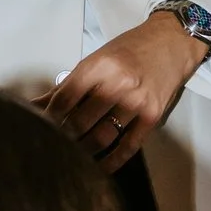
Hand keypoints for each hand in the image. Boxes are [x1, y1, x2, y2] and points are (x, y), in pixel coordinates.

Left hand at [42, 14, 204, 169]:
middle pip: (80, 121)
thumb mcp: (97, 59)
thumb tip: (38, 104)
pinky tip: (100, 168)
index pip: (65, 98)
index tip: (39, 128)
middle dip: (62, 137)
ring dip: (83, 152)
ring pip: (102, 136)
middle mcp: (118, 84)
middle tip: (51, 146)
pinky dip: (112, 160)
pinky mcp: (152, 116)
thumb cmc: (130, 49)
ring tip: (71, 158)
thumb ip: (69, 84)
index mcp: (99, 66)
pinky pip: (128, 146)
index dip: (48, 117)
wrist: (172, 43)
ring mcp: (136, 102)